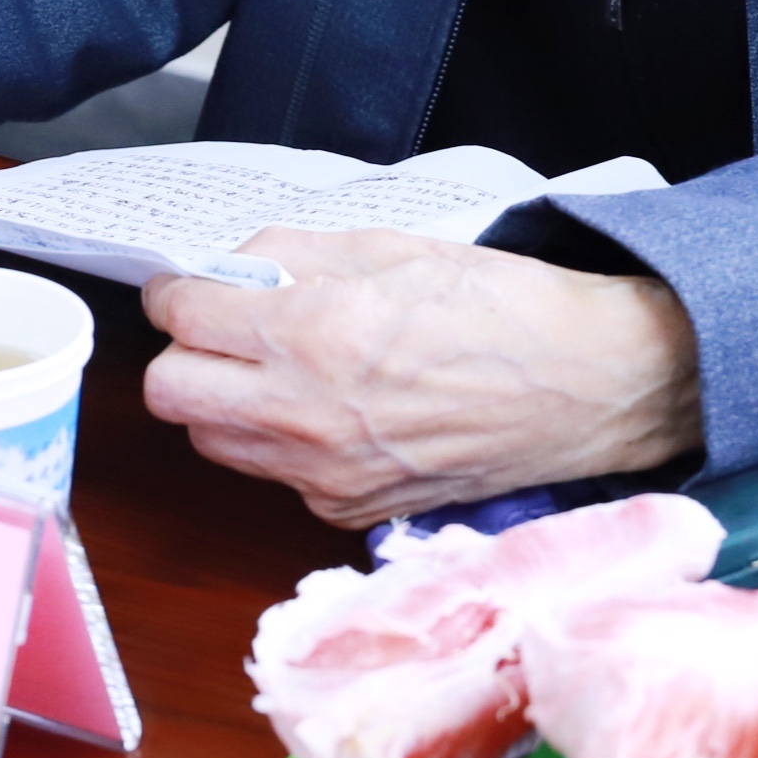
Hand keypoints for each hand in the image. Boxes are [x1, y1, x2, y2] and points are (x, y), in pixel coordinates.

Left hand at [139, 228, 702, 527]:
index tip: (197, 285)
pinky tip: (337, 411)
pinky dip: (283, 443)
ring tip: (284, 369)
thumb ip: (293, 253)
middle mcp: (305, 414)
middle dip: (187, 351)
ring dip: (225, 400)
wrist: (587, 387)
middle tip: (228, 327)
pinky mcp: (347, 511)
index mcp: (313, 332)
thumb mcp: (392, 246)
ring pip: (212, 440)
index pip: (179, 315)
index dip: (181, 290)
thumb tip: (228, 265)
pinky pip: (274, 475)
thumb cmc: (503, 308)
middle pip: (170, 392)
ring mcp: (324, 474)